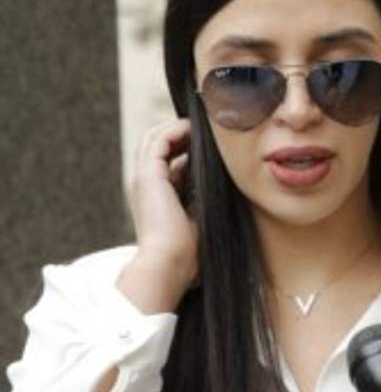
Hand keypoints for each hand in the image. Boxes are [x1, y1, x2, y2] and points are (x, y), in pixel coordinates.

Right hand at [119, 119, 198, 312]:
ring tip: (201, 127)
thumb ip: (206, 197)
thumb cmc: (190, 251)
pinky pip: (157, 140)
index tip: (215, 147)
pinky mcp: (146, 175)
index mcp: (159, 196)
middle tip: (208, 131)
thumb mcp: (202, 216)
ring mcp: (143, 179)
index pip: (171, 161)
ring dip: (177, 128)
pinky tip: (194, 130)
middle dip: (182, 133)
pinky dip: (175, 130)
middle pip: (159, 145)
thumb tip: (227, 179)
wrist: (170, 264)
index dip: (190, 150)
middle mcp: (148, 185)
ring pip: (154, 138)